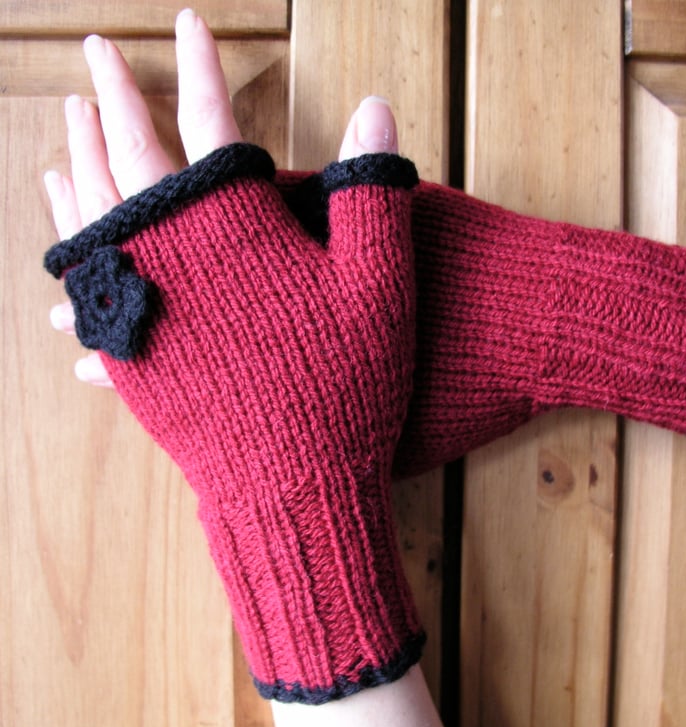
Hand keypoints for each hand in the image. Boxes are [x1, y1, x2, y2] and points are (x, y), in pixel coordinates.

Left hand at [46, 8, 399, 387]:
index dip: (199, 65)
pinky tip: (59, 248)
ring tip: (65, 132)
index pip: (208, 121)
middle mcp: (170, 255)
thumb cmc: (343, 382)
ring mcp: (141, 307)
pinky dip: (70, 258)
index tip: (185, 24)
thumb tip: (375, 106)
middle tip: (94, 59)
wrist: (298, 477)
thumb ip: (370, 191)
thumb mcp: (380, 286)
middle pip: (127, 159)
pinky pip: (85, 294)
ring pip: (90, 218)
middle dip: (111, 100)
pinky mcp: (132, 356)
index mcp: (229, 227)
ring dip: (76, 166)